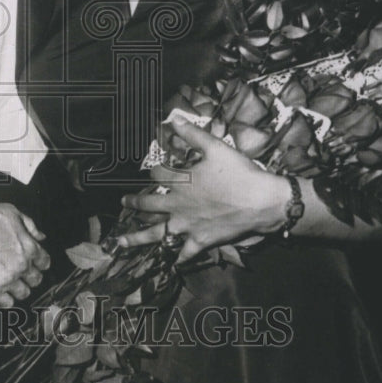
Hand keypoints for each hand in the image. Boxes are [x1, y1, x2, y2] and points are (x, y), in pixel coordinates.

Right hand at [0, 202, 50, 306]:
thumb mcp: (9, 211)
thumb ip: (29, 224)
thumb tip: (40, 236)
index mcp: (28, 246)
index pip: (44, 262)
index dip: (40, 262)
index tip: (36, 263)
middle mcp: (21, 265)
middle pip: (36, 279)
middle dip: (30, 276)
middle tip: (22, 272)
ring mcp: (8, 279)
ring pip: (24, 293)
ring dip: (19, 288)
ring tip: (11, 282)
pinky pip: (8, 304)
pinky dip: (6, 300)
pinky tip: (1, 292)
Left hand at [117, 118, 289, 262]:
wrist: (260, 202)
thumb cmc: (239, 173)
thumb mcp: (215, 147)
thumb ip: (193, 134)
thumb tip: (174, 119)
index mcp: (181, 182)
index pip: (158, 174)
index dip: (155, 169)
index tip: (154, 168)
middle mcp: (178, 205)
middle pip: (148, 204)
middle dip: (134, 202)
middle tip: (123, 202)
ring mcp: (187, 226)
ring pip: (157, 233)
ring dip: (137, 238)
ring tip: (120, 241)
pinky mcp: (201, 241)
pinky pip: (185, 252)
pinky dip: (177, 258)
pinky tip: (170, 263)